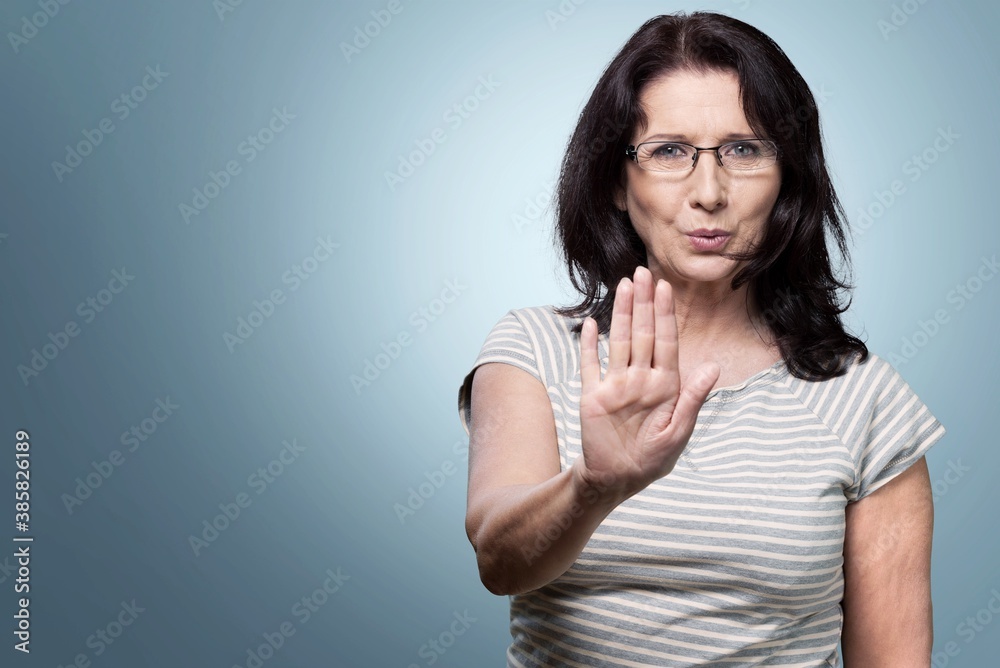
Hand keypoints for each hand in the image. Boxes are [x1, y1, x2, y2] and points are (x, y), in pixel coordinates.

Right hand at [575, 266, 719, 500]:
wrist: (617, 479)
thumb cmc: (652, 459)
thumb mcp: (678, 432)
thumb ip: (693, 398)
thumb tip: (713, 367)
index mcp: (665, 385)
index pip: (666, 341)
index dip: (665, 314)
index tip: (666, 287)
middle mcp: (640, 379)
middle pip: (642, 333)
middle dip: (644, 303)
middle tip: (644, 271)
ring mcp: (615, 384)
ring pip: (619, 341)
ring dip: (620, 314)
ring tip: (623, 286)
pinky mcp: (593, 395)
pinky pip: (590, 365)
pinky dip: (590, 345)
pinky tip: (591, 324)